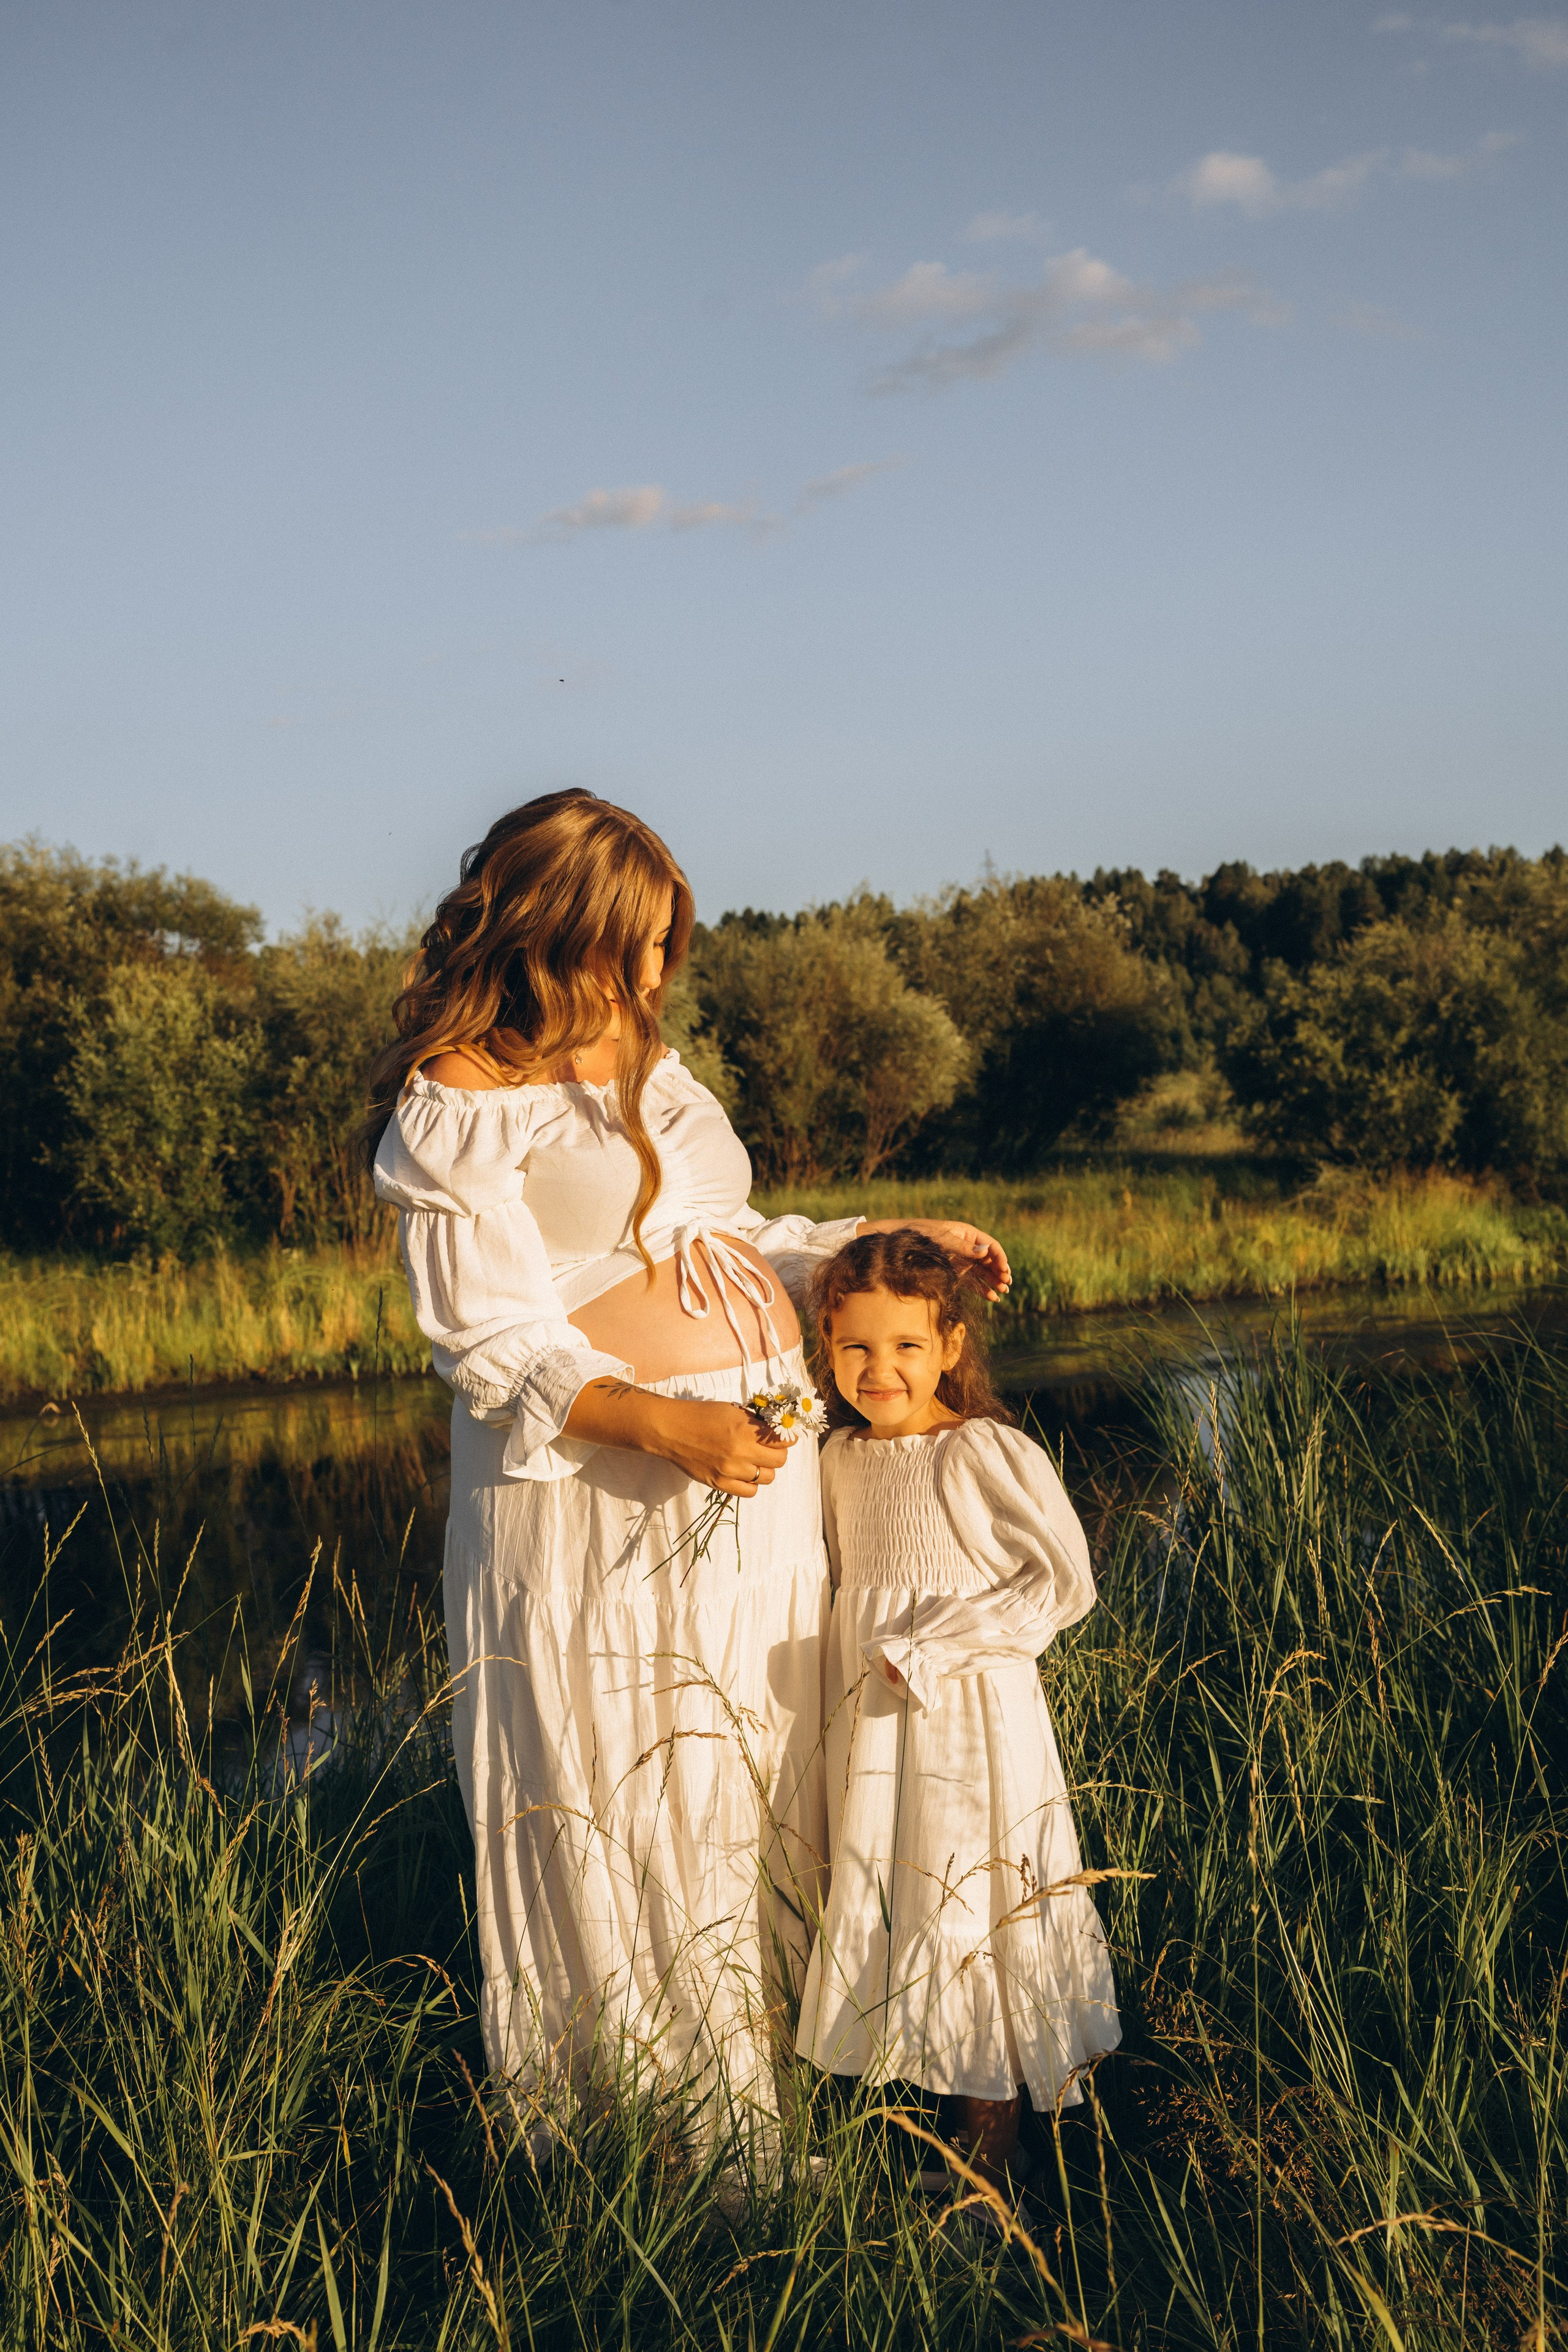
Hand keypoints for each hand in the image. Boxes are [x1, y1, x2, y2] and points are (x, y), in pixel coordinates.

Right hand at [563, 1384, 788, 1493]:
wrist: (671, 1430)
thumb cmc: (702, 1415)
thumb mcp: (733, 1410)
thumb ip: (756, 1422)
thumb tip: (778, 1430)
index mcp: (745, 1429)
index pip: (783, 1440)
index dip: (787, 1438)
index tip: (785, 1436)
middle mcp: (740, 1452)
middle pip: (779, 1461)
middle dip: (778, 1453)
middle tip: (769, 1448)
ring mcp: (730, 1470)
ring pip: (768, 1478)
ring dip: (765, 1469)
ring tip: (754, 1460)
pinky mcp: (719, 1484)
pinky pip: (750, 1491)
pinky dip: (751, 1483)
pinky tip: (744, 1473)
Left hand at [858, 1218, 1010, 1302]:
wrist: (898, 1244)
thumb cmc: (920, 1236)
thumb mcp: (941, 1240)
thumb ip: (963, 1247)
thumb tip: (985, 1251)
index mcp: (967, 1233)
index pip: (990, 1245)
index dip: (1000, 1258)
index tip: (1005, 1271)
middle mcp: (967, 1247)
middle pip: (989, 1260)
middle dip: (1000, 1272)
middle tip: (1006, 1284)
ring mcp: (962, 1260)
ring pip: (983, 1272)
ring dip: (994, 1282)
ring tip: (1003, 1293)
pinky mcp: (955, 1271)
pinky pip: (973, 1281)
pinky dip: (982, 1289)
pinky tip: (991, 1298)